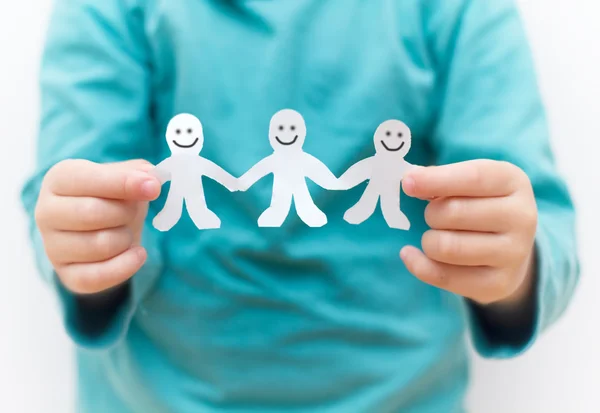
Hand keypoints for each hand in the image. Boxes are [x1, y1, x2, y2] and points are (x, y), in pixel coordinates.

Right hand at [35, 159, 160, 294]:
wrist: (105, 228)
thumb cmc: (113, 197)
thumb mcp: (125, 176)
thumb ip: (139, 173)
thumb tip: (151, 179)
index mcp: (59, 179)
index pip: (88, 179)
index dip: (123, 183)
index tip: (153, 187)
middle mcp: (47, 212)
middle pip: (93, 213)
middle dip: (125, 212)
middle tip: (132, 211)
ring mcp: (53, 246)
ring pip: (101, 245)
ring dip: (126, 238)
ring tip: (125, 231)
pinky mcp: (66, 275)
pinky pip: (98, 276)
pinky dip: (126, 266)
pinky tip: (137, 254)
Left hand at [400, 160, 537, 305]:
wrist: (510, 248)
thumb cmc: (479, 204)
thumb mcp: (469, 182)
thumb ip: (442, 178)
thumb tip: (411, 181)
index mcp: (513, 182)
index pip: (473, 178)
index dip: (436, 180)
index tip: (407, 182)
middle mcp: (521, 217)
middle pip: (454, 213)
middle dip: (431, 214)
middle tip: (433, 216)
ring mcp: (514, 253)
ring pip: (447, 247)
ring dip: (428, 240)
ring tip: (434, 236)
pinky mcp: (498, 284)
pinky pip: (444, 276)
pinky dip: (419, 265)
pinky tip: (411, 254)